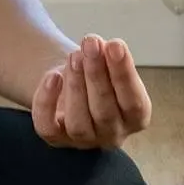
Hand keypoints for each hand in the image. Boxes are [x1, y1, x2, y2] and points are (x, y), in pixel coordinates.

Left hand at [31, 34, 150, 149]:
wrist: (72, 80)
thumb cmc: (99, 73)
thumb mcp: (110, 63)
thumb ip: (109, 57)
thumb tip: (101, 46)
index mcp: (135, 118)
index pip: (134, 103)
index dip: (124, 74)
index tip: (114, 45)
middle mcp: (112, 134)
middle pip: (105, 113)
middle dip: (97, 74)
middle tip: (90, 44)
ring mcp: (84, 140)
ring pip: (78, 124)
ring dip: (76, 87)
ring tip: (74, 57)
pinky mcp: (57, 138)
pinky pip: (48, 128)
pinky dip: (47, 102)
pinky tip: (52, 77)